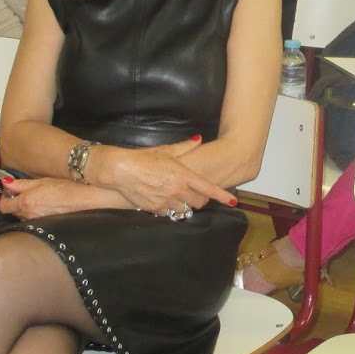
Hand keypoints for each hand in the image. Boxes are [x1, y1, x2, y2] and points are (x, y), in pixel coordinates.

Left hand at [0, 176, 94, 219]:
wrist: (87, 199)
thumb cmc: (67, 187)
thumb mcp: (42, 181)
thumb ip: (21, 184)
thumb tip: (5, 183)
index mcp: (26, 202)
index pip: (3, 206)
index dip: (5, 198)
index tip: (12, 192)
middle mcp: (29, 215)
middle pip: (13, 212)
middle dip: (17, 203)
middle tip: (29, 192)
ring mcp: (38, 222)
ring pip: (24, 217)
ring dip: (27, 209)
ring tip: (41, 199)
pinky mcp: (46, 226)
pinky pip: (34, 221)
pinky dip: (37, 214)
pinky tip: (48, 207)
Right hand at [89, 137, 236, 215]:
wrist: (120, 170)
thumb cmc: (143, 158)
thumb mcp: (166, 150)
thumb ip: (186, 147)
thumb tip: (198, 139)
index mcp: (183, 175)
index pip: (209, 189)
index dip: (223, 196)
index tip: (233, 201)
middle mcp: (177, 190)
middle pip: (199, 203)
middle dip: (199, 199)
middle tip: (194, 193)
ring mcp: (166, 201)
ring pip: (185, 210)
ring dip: (184, 205)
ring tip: (178, 197)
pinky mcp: (155, 209)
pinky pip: (169, 214)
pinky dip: (170, 209)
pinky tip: (164, 200)